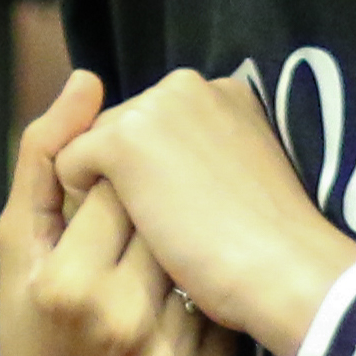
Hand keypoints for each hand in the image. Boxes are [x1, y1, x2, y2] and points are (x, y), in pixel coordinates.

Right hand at [0, 72, 232, 355]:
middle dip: (160, 210)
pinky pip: (222, 305)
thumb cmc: (31, 332)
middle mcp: (120, 319)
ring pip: (200, 257)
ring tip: (169, 261)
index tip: (114, 199)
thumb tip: (86, 78)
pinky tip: (190, 302)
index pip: (123, 188)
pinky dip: (210, 295)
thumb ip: (44, 158)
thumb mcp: (18, 248)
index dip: (122, 184)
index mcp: (66, 282)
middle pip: (167, 218)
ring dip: (190, 249)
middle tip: (148, 225)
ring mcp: (169, 355)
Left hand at [56, 70, 355, 355]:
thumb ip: (209, 152)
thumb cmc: (276, 243)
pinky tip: (128, 230)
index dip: (157, 170)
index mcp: (223, 90)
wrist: (288, 270)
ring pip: (92, 145)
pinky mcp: (123, 141)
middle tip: (166, 224)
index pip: (157, 123)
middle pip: (120, 128)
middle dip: (126, 173)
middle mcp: (185, 85)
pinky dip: (82, 202)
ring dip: (106, 188)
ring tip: (150, 230)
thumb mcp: (246, 175)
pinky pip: (68, 165)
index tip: (188, 210)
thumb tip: (168, 161)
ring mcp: (152, 109)